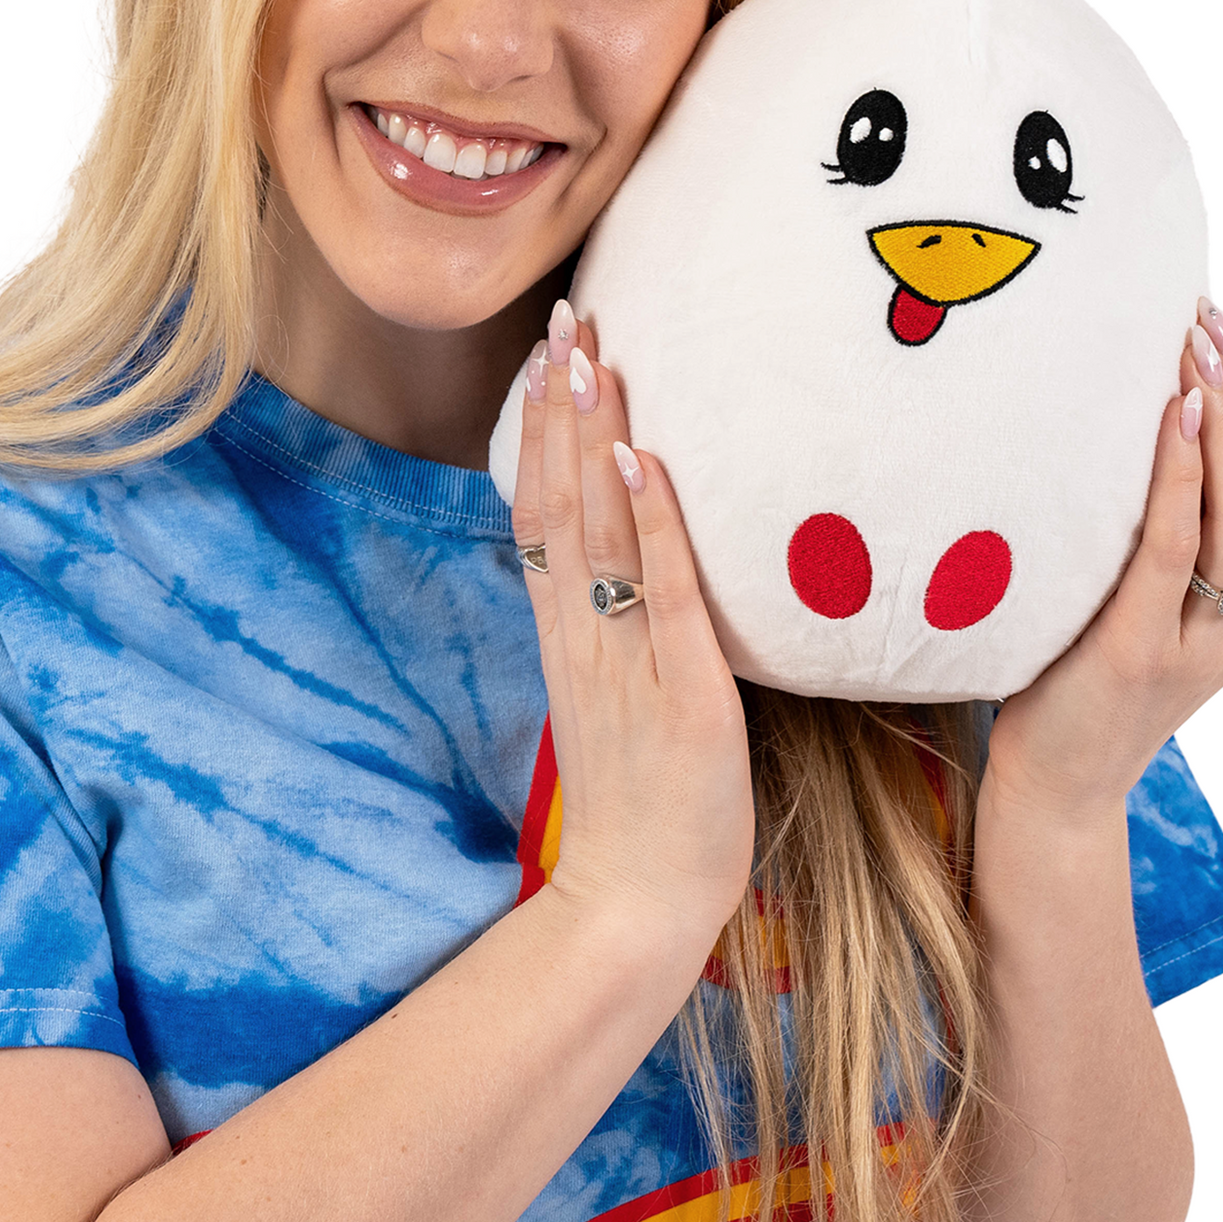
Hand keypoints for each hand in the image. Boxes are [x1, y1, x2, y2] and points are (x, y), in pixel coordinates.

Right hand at [508, 296, 754, 957]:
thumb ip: (624, 636)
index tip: (546, 358)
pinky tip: (648, 462)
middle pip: (558, 503)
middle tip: (565, 318)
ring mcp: (627, 663)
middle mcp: (586, 639)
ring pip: (598, 532)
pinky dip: (653, 527)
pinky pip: (663, 597)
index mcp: (570, 641)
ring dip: (595, 441)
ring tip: (593, 357)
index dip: (540, 434)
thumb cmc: (647, 809)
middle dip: (560, 408)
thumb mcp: (623, 705)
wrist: (636, 903)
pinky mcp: (682, 694)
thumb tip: (643, 574)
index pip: (541, 515)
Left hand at [986, 301, 1222, 827]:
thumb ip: (1161, 539)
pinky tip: (1174, 418)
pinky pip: (1176, 548)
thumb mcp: (1139, 601)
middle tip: (1209, 316)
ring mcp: (1205, 641)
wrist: (1056, 790)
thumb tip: (1136, 429)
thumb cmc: (1081, 682)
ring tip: (1192, 347)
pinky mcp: (1144, 653)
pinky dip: (1183, 476)